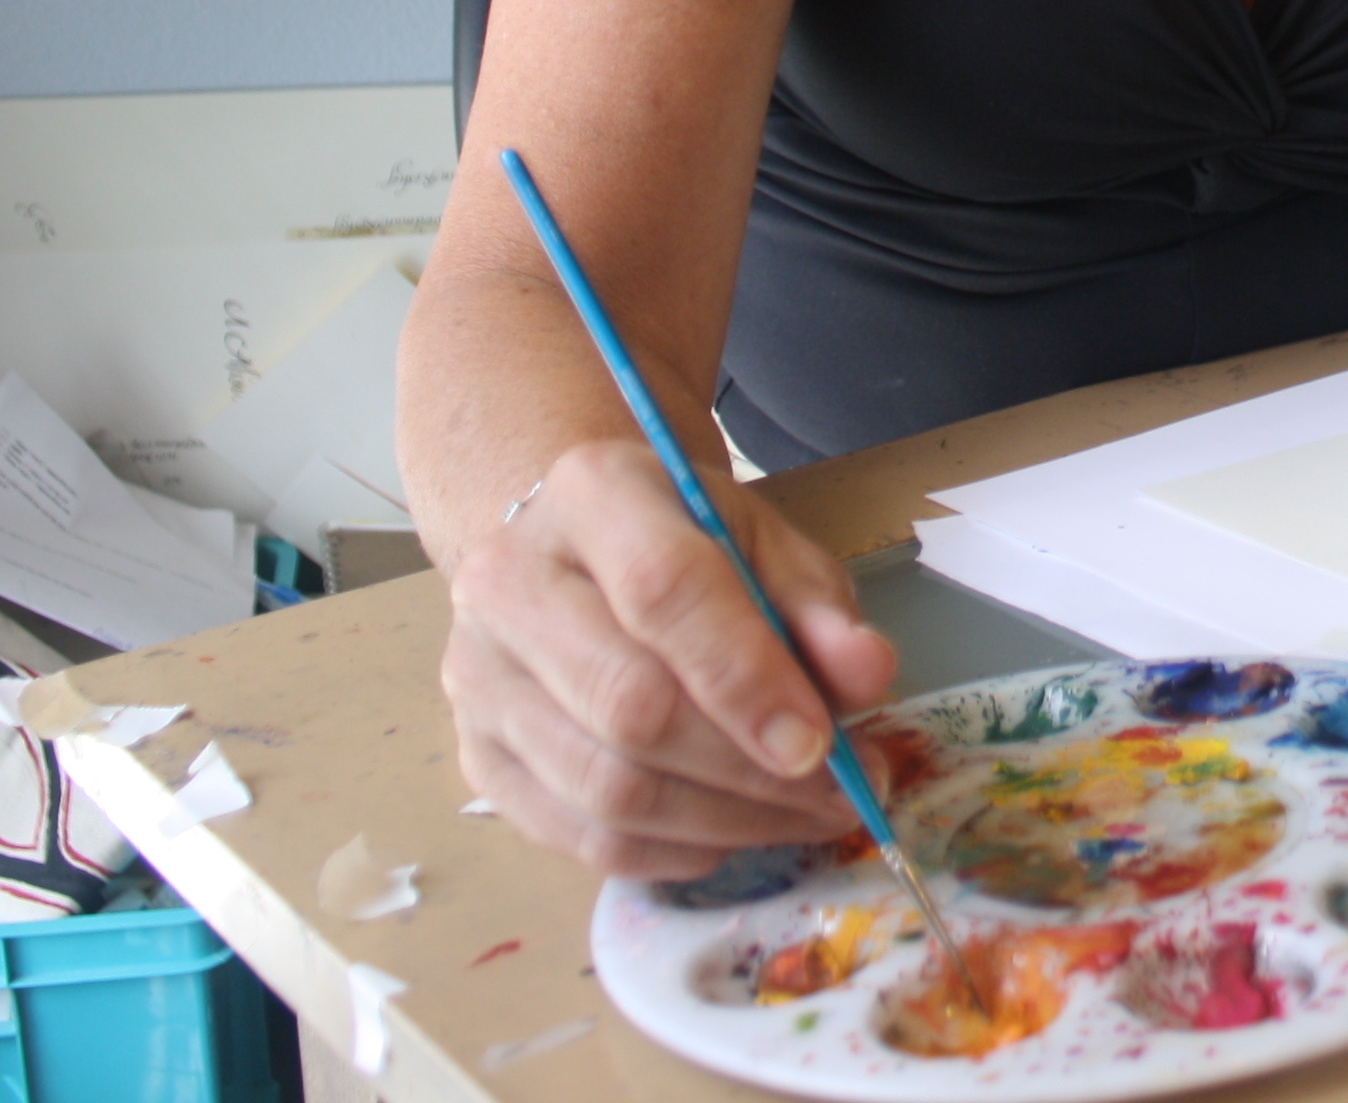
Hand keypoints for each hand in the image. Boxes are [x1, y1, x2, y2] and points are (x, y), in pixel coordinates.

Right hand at [439, 436, 899, 878]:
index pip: (663, 592)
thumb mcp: (760, 538)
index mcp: (591, 497)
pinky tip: (733, 829)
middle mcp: (509, 584)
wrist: (574, 554)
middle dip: (749, 770)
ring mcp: (479, 679)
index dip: (748, 677)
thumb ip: (816, 602)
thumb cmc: (681, 543)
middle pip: (630, 706)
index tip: (822, 742)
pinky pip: (583, 839)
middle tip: (840, 791)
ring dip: (726, 822)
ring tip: (806, 815)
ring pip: (607, 789)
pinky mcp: (478, 759)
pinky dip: (675, 852)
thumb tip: (868, 673)